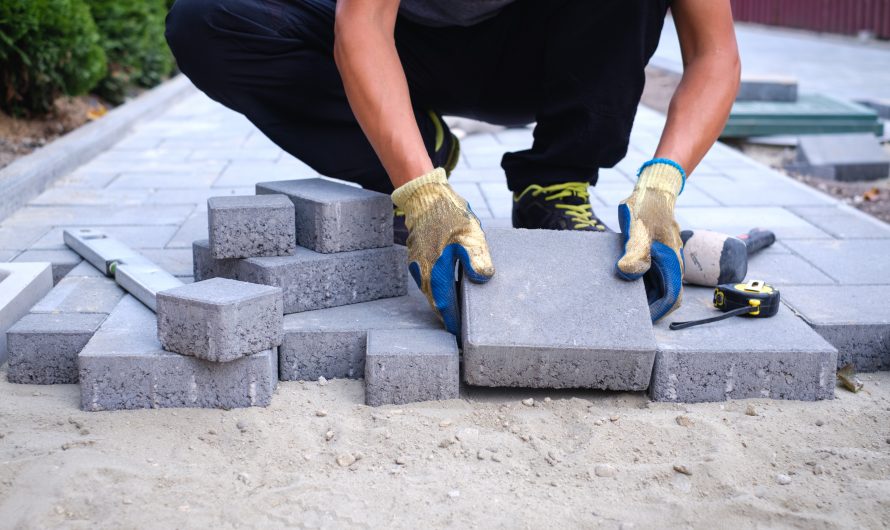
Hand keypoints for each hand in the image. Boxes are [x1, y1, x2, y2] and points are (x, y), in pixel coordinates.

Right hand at [392, 168, 494, 334]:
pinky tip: (449, 286)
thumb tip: (483, 279)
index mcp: (437, 273)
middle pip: (436, 303)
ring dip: (443, 302)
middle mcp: (424, 273)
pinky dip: (438, 288)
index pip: (446, 308)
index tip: (460, 339)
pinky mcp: (417, 257)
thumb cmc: (450, 215)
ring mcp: (418, 265)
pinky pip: (428, 279)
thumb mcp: (470, 235)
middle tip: (460, 330)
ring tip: (457, 312)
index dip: (453, 324)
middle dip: (448, 317)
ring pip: (431, 292)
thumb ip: (476, 259)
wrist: (425, 196)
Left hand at [615, 159, 685, 320]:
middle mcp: (672, 263)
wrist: (653, 187)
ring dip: (644, 294)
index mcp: (672, 261)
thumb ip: (635, 252)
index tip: (640, 319)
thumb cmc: (646, 207)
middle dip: (649, 306)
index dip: (658, 311)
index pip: (672, 297)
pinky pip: (651, 274)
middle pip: (665, 294)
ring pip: (658, 285)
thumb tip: (628, 272)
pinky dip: (640, 281)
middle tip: (626, 312)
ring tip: (622, 300)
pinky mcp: (656, 253)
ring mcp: (664, 258)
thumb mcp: (637, 229)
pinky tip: (623, 281)